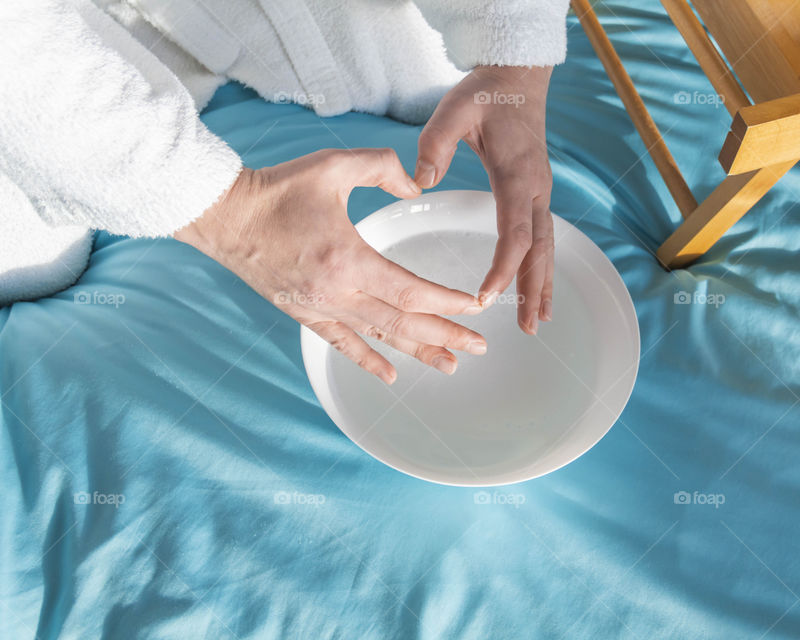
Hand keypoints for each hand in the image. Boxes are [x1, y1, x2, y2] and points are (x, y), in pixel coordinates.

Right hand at [174, 148, 486, 383]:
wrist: (223, 215)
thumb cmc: (278, 188)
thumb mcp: (334, 164)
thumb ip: (383, 168)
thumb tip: (416, 188)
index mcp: (348, 259)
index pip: (411, 291)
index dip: (448, 302)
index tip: (475, 307)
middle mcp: (337, 293)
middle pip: (403, 323)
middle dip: (446, 335)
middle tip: (480, 347)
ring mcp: (320, 308)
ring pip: (379, 338)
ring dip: (418, 352)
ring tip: (451, 365)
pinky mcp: (304, 313)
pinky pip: (342, 344)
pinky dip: (369, 360)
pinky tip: (392, 376)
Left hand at [415, 65, 553, 333]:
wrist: (517, 78)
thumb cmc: (484, 94)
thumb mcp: (453, 110)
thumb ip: (434, 145)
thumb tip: (419, 183)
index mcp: (517, 174)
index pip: (515, 232)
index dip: (504, 268)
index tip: (487, 296)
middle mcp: (536, 188)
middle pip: (540, 248)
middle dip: (533, 289)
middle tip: (528, 328)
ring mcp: (541, 191)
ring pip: (547, 246)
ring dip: (543, 284)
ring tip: (538, 321)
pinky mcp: (536, 192)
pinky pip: (543, 236)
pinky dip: (542, 267)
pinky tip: (537, 288)